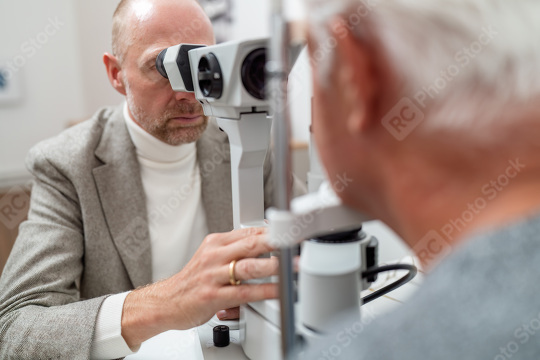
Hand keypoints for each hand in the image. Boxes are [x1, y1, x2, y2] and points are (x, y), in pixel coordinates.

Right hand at [121, 227, 277, 347]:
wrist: (166, 302)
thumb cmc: (193, 281)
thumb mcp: (211, 257)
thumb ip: (234, 249)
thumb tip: (262, 241)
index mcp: (215, 244)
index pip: (248, 232)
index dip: (272, 231)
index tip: (290, 230)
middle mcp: (214, 256)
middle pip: (251, 244)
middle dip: (277, 242)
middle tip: (296, 241)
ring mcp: (214, 276)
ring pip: (249, 267)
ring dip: (274, 266)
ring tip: (292, 265)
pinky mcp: (214, 296)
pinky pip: (245, 293)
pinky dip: (265, 291)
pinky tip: (278, 291)